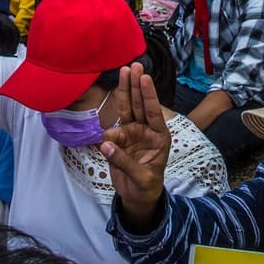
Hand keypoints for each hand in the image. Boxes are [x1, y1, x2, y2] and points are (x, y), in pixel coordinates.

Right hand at [101, 63, 171, 230]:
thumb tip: (105, 144)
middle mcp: (146, 130)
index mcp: (159, 136)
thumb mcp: (141, 177)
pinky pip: (112, 128)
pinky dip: (110, 125)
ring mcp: (132, 133)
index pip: (154, 112)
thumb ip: (123, 161)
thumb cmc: (147, 187)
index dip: (149, 95)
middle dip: (136, 85)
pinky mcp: (119, 140)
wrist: (138, 197)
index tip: (145, 77)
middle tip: (134, 66)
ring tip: (124, 70)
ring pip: (128, 108)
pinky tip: (110, 129)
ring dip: (125, 90)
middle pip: (140, 104)